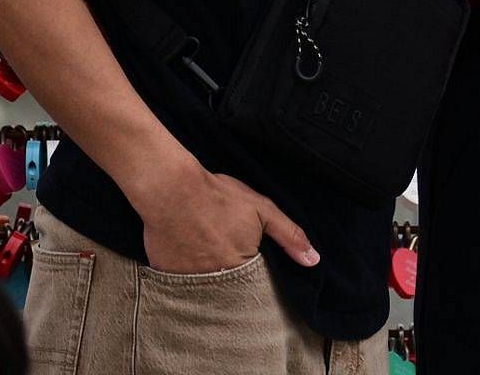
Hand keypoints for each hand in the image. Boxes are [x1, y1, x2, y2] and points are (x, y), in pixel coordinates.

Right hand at [134, 165, 318, 273]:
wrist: (170, 189)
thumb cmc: (219, 197)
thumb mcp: (262, 210)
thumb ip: (289, 236)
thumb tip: (313, 261)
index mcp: (242, 268)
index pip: (256, 285)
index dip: (255, 271)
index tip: (248, 253)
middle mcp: (215, 282)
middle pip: (230, 290)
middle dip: (231, 275)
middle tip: (223, 247)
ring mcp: (189, 282)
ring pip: (205, 289)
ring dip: (208, 275)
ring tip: (205, 249)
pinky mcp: (166, 278)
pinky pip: (180, 284)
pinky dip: (185, 273)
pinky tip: (186, 252)